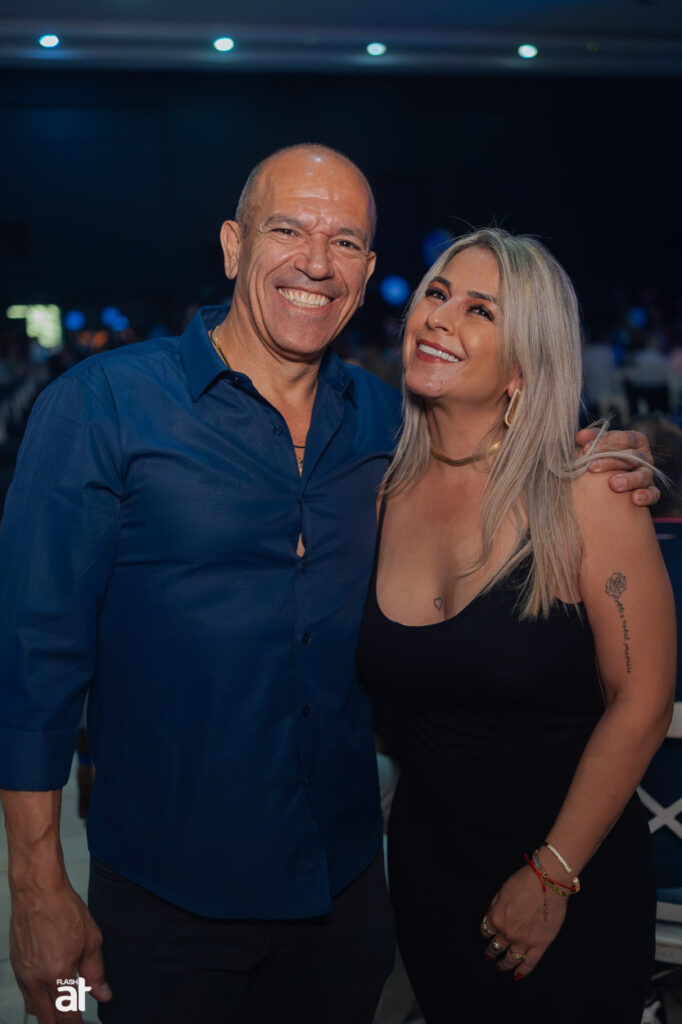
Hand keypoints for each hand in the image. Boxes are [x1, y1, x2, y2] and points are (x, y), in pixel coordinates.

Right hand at [9, 881, 111, 1022]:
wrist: (38, 892)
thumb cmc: (64, 910)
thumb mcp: (90, 940)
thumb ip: (96, 972)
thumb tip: (103, 994)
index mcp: (58, 976)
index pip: (67, 1015)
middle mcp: (36, 980)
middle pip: (46, 1019)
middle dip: (60, 1023)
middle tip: (73, 1020)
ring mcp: (23, 975)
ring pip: (33, 1009)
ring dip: (47, 1014)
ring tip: (62, 1010)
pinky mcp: (16, 967)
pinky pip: (25, 993)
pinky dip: (37, 999)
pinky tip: (48, 992)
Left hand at [480, 865, 567, 978]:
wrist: (548, 883)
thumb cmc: (525, 881)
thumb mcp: (502, 890)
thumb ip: (495, 905)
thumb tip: (489, 915)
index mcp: (497, 917)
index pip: (486, 930)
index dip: (486, 933)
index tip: (487, 936)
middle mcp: (508, 932)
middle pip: (496, 946)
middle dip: (491, 952)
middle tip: (489, 956)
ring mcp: (524, 941)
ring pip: (510, 958)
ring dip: (504, 964)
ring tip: (500, 968)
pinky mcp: (540, 945)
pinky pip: (529, 963)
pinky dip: (523, 971)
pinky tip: (518, 976)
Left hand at [577, 427, 658, 506]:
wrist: (604, 488)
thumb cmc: (598, 460)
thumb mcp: (594, 447)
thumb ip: (589, 439)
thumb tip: (582, 436)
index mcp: (634, 441)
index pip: (625, 438)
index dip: (607, 442)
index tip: (588, 448)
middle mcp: (644, 457)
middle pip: (632, 456)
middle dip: (611, 461)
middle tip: (592, 467)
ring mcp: (648, 475)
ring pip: (644, 475)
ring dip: (629, 479)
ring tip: (613, 484)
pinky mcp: (651, 492)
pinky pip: (653, 494)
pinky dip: (646, 496)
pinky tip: (635, 499)